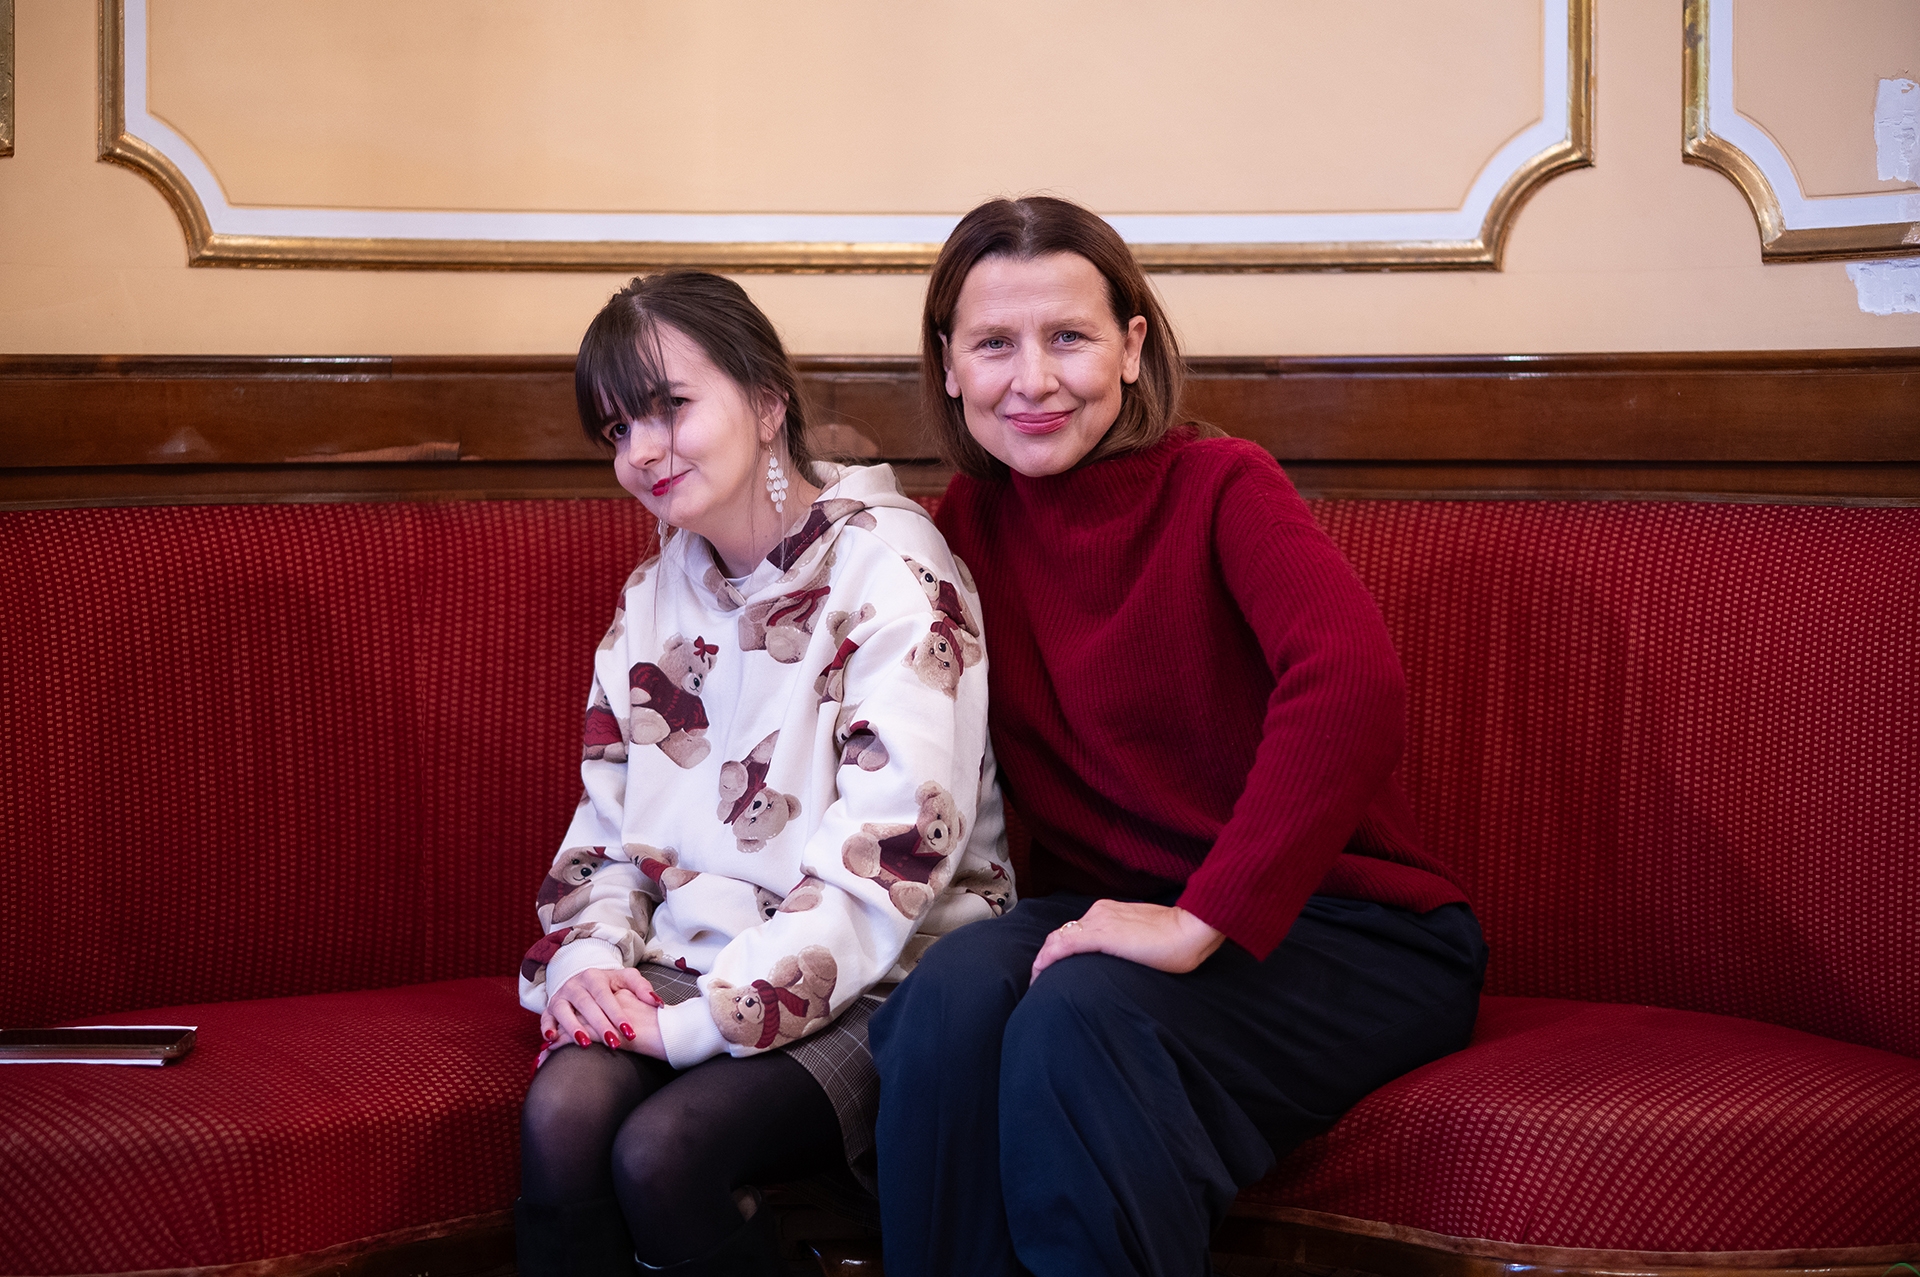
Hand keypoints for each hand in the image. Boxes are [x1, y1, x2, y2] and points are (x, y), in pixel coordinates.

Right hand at [542, 967, 666, 1058]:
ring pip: (563, 1011)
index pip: (606, 995)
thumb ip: (642, 988)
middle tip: (613, 1042)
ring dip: (573, 1028)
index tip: (630, 1031)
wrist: (583, 980)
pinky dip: (546, 1029)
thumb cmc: (608, 984)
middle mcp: (575, 985)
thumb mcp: (626, 979)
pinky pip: (545, 1018)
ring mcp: (560, 996)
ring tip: (586, 1043)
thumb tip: (656, 1002)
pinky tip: (552, 1041)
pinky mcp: (549, 1008)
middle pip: (586, 1004)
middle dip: (600, 1025)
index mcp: (594, 976)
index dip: (617, 1014)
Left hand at [1029, 901, 1225, 982]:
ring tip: (1037, 982)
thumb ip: (1129, 943)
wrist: (1191, 928)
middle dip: (1047, 956)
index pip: (1076, 929)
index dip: (1060, 948)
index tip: (1055, 968)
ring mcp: (1098, 921)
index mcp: (1110, 911)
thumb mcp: (1146, 937)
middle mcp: (1099, 912)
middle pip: (1062, 934)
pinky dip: (1046, 960)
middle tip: (1040, 979)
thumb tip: (1125, 958)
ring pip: (1058, 939)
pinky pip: (1062, 947)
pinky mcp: (1100, 935)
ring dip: (1044, 960)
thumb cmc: (1178, 936)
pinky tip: (1039, 975)